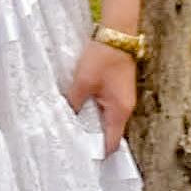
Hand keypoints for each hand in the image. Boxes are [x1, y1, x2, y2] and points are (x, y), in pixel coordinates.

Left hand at [64, 34, 138, 149]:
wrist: (116, 33)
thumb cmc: (102, 57)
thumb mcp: (82, 82)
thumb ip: (74, 103)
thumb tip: (65, 119)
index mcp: (119, 111)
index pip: (111, 143)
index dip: (97, 153)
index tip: (80, 157)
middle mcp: (125, 109)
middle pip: (109, 133)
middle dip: (91, 139)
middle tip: (71, 143)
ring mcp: (123, 99)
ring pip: (106, 119)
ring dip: (91, 123)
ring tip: (72, 127)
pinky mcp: (118, 89)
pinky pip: (107, 107)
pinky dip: (94, 111)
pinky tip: (80, 108)